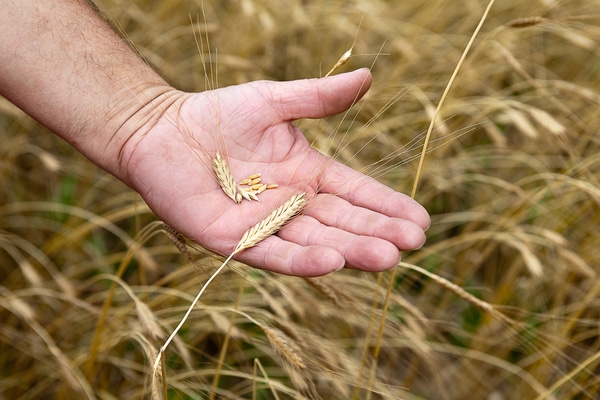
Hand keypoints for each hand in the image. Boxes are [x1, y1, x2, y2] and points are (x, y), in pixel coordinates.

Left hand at [121, 69, 429, 275]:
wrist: (161, 129)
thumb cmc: (217, 114)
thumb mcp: (274, 102)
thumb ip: (319, 97)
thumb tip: (368, 77)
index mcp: (307, 175)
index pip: (355, 193)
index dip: (386, 206)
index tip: (421, 219)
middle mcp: (292, 204)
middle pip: (342, 222)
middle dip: (377, 233)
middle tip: (413, 243)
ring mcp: (264, 225)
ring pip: (315, 241)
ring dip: (350, 250)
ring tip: (387, 257)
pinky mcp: (233, 240)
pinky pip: (272, 252)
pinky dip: (302, 259)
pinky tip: (333, 262)